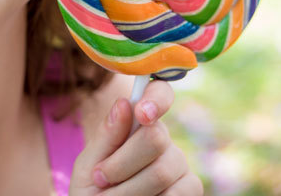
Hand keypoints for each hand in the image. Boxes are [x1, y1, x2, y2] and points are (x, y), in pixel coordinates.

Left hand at [69, 80, 202, 194]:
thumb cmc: (93, 190)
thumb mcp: (89, 164)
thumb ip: (107, 136)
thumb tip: (124, 103)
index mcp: (138, 123)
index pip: (160, 93)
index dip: (156, 98)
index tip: (141, 113)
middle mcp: (163, 139)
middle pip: (155, 138)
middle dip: (122, 164)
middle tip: (101, 179)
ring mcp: (180, 163)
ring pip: (162, 171)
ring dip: (128, 191)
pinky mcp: (191, 188)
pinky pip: (178, 193)